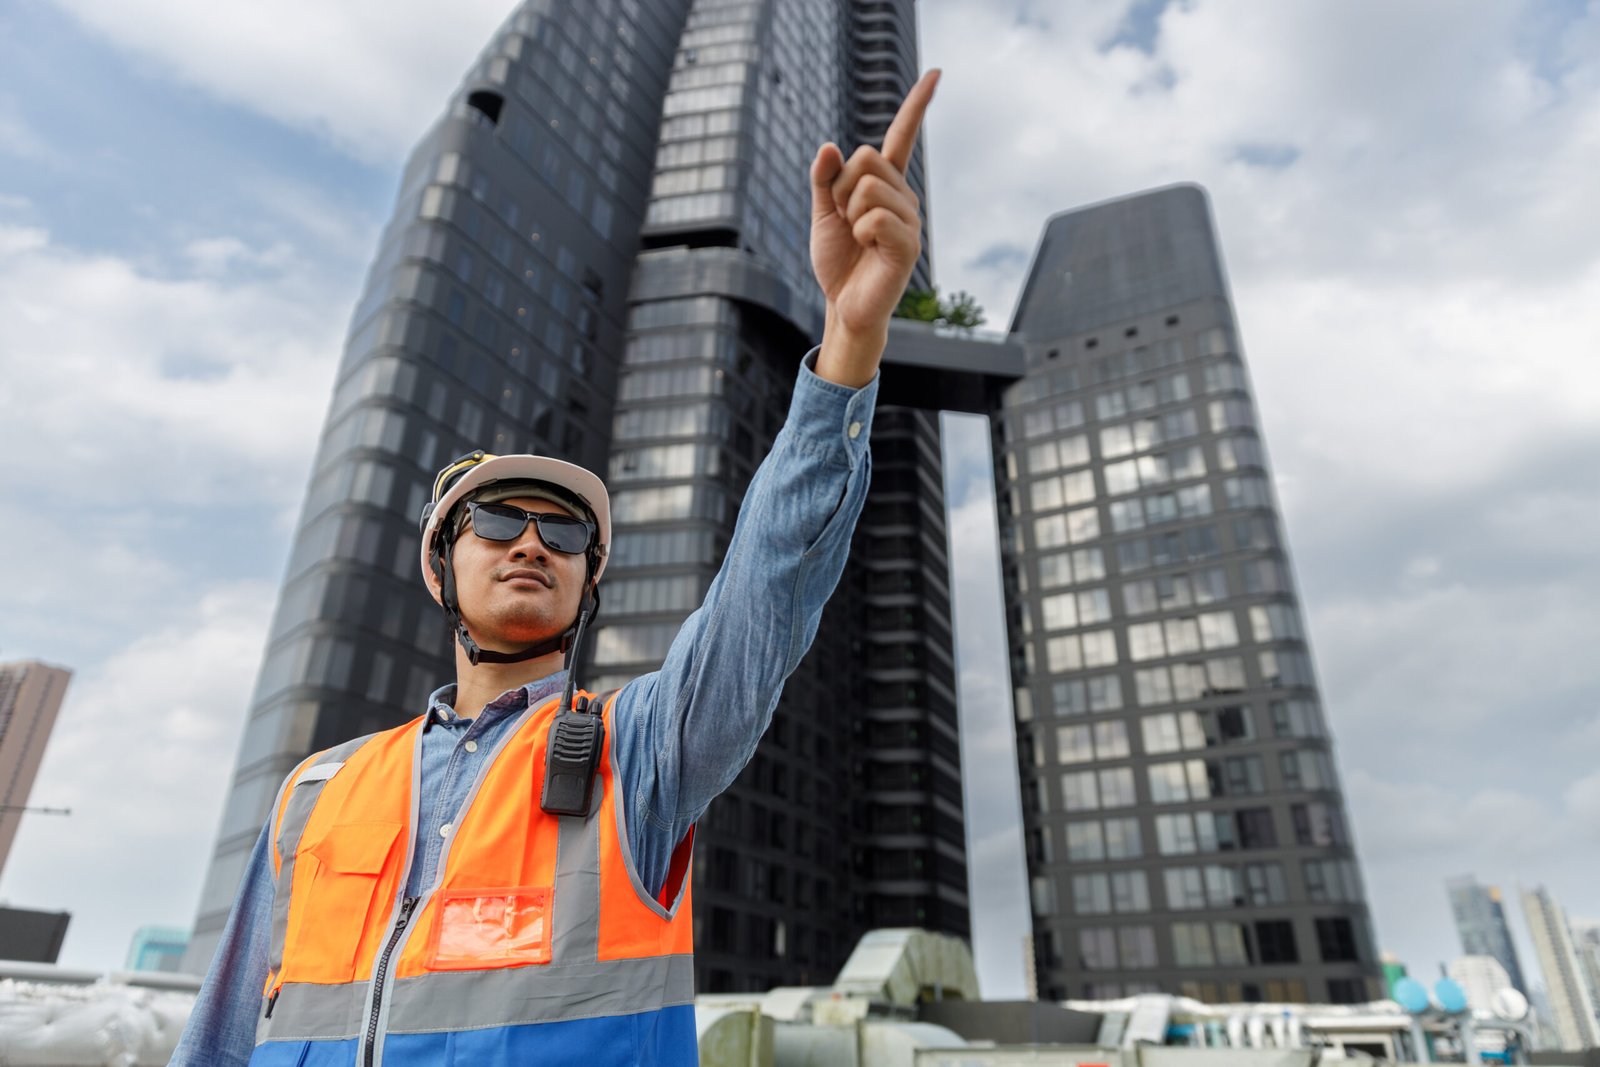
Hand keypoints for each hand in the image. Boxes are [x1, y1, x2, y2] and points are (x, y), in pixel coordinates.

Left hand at [810, 69, 938, 386]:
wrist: (843, 306)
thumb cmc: (838, 261)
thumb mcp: (823, 214)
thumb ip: (824, 179)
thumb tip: (829, 146)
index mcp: (885, 186)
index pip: (902, 138)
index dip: (917, 106)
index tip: (937, 73)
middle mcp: (903, 197)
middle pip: (866, 156)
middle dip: (840, 187)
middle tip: (845, 219)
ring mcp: (909, 220)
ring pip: (867, 187)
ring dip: (849, 213)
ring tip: (857, 238)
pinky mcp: (908, 245)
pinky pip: (875, 218)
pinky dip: (860, 232)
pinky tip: (868, 250)